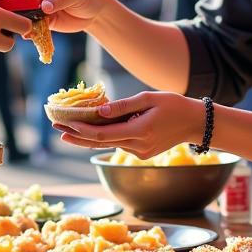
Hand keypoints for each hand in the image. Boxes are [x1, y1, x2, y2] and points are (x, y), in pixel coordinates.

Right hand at [22, 0, 109, 33]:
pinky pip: (36, 25)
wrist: (96, 13)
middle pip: (27, 2)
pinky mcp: (44, 20)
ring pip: (29, 15)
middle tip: (26, 22)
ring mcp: (41, 7)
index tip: (31, 8)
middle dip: (25, 12)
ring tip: (29, 31)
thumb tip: (44, 6)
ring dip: (27, 23)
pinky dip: (33, 31)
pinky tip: (32, 36)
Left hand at [52, 91, 204, 160]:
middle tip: (56, 129)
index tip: (67, 125)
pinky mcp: (142, 153)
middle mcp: (138, 147)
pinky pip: (118, 143)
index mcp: (140, 132)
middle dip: (77, 136)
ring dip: (86, 138)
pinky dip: (103, 136)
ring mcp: (140, 153)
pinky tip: (89, 128)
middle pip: (100, 143)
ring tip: (65, 129)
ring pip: (107, 145)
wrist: (196, 123)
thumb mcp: (148, 98)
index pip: (104, 134)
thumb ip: (123, 105)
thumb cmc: (174, 105)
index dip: (83, 131)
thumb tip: (98, 110)